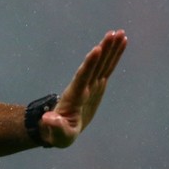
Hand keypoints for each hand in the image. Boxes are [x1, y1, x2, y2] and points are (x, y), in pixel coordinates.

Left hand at [40, 29, 127, 147]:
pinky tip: (121, 44)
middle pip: (94, 65)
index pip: (82, 77)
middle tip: (114, 33)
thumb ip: (55, 127)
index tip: (96, 49)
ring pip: (102, 64)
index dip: (89, 64)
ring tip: (119, 33)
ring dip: (110, 49)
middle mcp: (82, 87)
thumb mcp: (57, 135)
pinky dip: (113, 57)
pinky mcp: (96, 87)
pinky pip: (106, 69)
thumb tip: (48, 120)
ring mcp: (90, 86)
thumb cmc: (57, 134)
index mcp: (74, 97)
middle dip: (104, 50)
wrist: (56, 129)